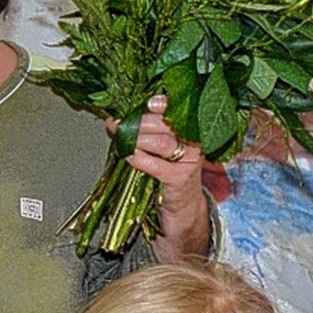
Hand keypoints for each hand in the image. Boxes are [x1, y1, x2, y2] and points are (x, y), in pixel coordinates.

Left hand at [106, 95, 208, 258]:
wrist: (183, 210)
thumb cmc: (168, 176)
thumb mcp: (160, 151)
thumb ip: (146, 134)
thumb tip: (117, 120)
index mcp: (191, 130)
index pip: (180, 112)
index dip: (164, 105)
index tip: (148, 102)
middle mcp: (195, 143)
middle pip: (168, 125)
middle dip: (140, 122)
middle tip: (119, 122)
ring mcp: (190, 161)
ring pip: (162, 142)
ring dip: (136, 138)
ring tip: (121, 136)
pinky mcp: (180, 179)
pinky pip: (156, 165)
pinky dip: (139, 158)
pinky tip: (128, 155)